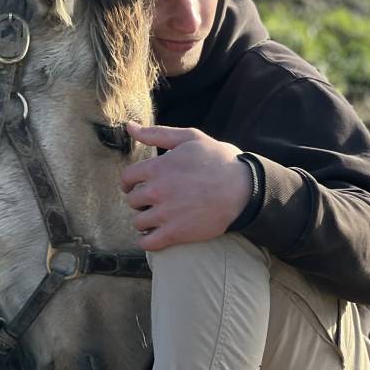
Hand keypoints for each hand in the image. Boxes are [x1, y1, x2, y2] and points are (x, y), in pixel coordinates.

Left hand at [119, 124, 251, 250]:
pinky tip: (154, 235)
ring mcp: (165, 214)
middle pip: (132, 201)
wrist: (243, 188)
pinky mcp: (176, 233)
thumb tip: (129, 126)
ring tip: (156, 218)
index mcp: (157, 168)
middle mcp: (157, 191)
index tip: (134, 186)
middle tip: (152, 201)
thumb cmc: (218, 160)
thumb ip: (156, 133)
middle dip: (140, 200)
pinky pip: (148, 243)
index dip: (129, 182)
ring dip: (144, 220)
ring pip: (138, 222)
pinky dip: (147, 241)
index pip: (126, 178)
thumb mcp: (189, 138)